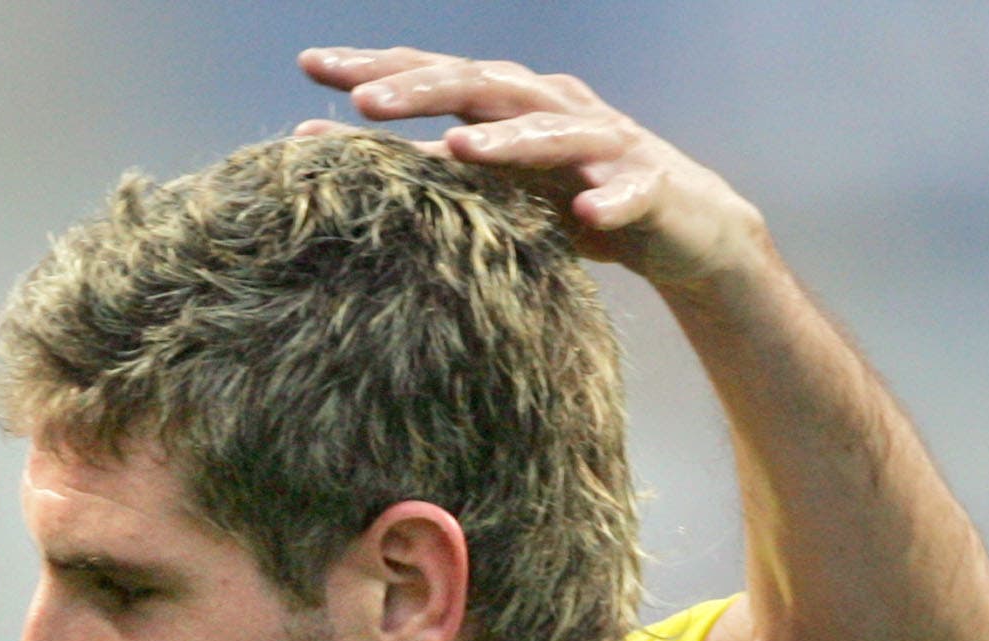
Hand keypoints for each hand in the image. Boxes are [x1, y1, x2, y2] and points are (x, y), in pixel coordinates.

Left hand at [297, 46, 766, 286]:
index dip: (377, 68)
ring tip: (461, 151)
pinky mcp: (650, 187)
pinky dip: (610, 200)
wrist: (678, 227)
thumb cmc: (564, 202)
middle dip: (424, 89)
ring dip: (507, 141)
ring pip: (553, 131)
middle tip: (362, 100)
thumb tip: (311, 142)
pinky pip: (629, 191)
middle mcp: (551, 108)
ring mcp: (603, 143)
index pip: (434, 75)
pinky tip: (586, 214)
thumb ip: (414, 164)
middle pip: (482, 86)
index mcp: (506, 106)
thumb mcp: (482, 186)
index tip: (311, 66)